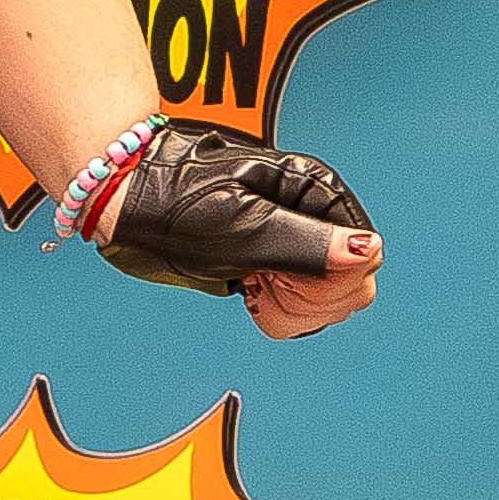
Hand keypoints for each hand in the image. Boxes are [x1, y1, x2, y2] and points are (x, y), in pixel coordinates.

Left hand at [93, 121, 381, 337]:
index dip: (323, 282)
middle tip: (255, 276)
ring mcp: (302, 240)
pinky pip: (304, 309)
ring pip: (330, 304)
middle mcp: (317, 213)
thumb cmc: (174, 202)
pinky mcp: (284, 263)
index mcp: (317, 189)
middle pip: (353, 288)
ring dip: (289, 305)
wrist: (130, 198)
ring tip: (248, 277)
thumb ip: (305, 245)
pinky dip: (277, 310)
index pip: (365, 260)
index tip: (275, 273)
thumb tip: (368, 250)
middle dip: (304, 298)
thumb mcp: (238, 228)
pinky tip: (248, 285)